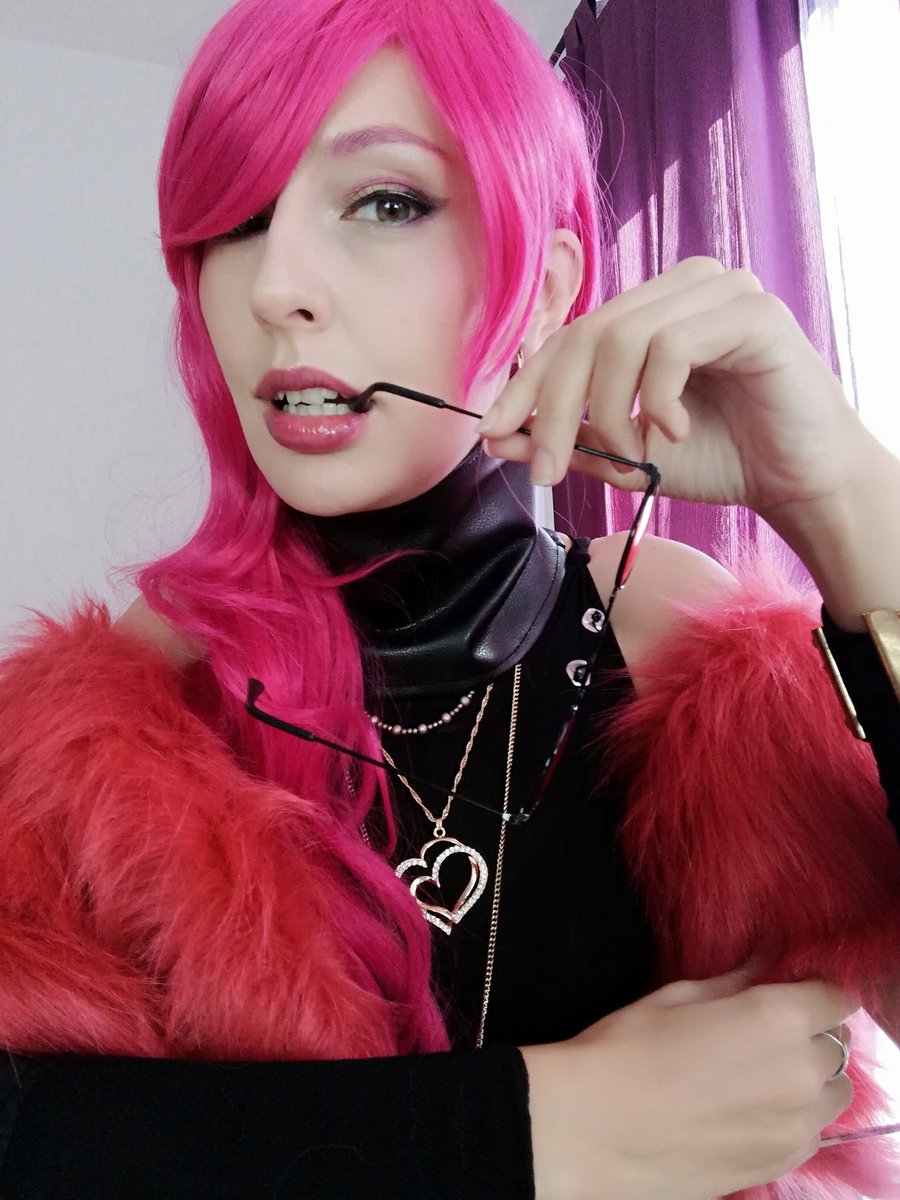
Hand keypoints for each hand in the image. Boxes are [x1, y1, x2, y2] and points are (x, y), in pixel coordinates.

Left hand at [479, 257, 868, 518]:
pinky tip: (676, 431)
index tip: (491, 434)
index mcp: (649, 310)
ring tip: (631, 454)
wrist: (798, 479)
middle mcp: (679, 287)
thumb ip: (568, 440)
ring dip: (608, 412)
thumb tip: (496, 438)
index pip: (567, 337)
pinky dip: (658, 400)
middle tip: (545, 470)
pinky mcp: (751, 311)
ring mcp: (718, 290)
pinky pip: (671, 345)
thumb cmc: (720, 457)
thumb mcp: (626, 455)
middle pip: (584, 336)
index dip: (523, 386)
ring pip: (620, 338)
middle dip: (550, 410)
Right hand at [520, 969, 854, 1199]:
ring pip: (832, 1092)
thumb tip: (765, 967)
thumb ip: (737, 982)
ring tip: (761, 1073)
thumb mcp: (680, 996)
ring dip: (810, 1077)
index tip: (791, 990)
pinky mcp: (781, 1164)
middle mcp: (801, 1072)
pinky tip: (753, 1108)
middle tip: (765, 1031)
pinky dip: (797, 1116)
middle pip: (836, 1044)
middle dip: (809, 1032)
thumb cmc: (627, 1052)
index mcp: (778, 1019)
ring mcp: (796, 1126)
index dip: (812, 990)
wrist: (595, 1130)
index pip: (834, 996)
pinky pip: (813, 1132)